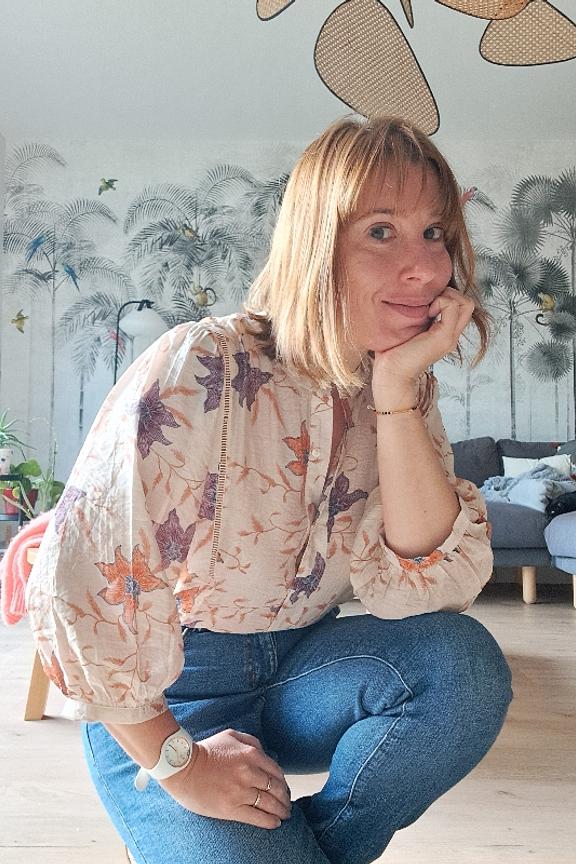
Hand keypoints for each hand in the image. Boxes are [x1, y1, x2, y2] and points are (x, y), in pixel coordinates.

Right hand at [160, 728, 290, 828]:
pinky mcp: (232, 808)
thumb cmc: (205, 750)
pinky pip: (257, 817)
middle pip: (276, 789)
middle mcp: (250, 773)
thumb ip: (251, 742)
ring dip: (281, 810)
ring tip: (284, 815)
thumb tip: (264, 754)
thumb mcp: (231, 736)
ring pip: (269, 804)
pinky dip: (270, 821)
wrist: (183, 768)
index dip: (283, 782)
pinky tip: (276, 823)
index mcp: (251, 754)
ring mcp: (241, 792)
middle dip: (285, 798)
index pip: (276, 771)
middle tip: (287, 803)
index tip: (284, 788)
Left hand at [372, 287, 474, 399]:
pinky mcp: (444, 337)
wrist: (391, 374)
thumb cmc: (392, 352)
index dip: (447, 296)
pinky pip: (452, 307)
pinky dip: (441, 302)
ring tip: (429, 308)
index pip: (461, 307)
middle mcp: (451, 335)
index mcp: (444, 333)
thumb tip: (412, 297)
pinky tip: (426, 312)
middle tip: (430, 302)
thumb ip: (417, 317)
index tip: (427, 302)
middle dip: (450, 293)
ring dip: (447, 297)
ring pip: (466, 303)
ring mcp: (450, 337)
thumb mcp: (408, 329)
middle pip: (468, 303)